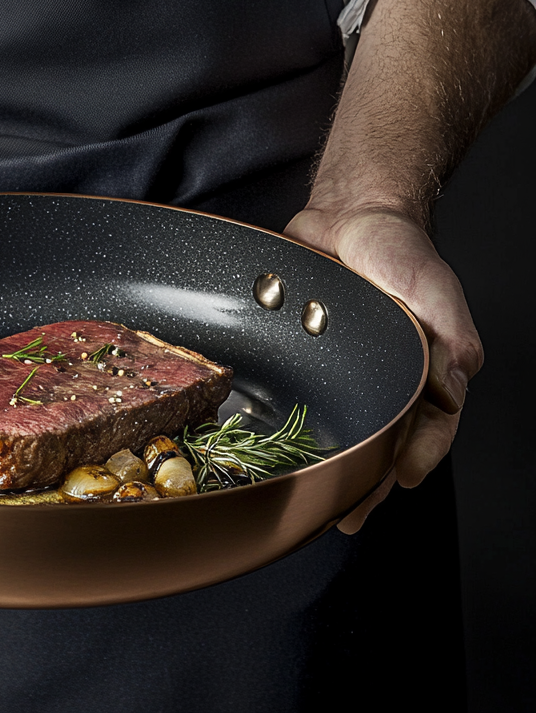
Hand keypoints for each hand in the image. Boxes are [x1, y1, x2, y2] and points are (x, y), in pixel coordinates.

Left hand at [284, 205, 481, 533]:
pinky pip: (300, 394)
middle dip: (367, 481)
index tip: (398, 481)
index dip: (416, 456)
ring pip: (339, 426)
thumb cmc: (398, 249)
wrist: (349, 213)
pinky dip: (289, 421)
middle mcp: (385, 375)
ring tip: (314, 500)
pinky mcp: (306, 355)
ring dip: (330, 463)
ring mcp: (344, 369)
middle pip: (381, 439)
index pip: (428, 424)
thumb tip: (455, 385)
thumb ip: (451, 334)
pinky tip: (274, 446)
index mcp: (425, 367)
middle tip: (349, 516)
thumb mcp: (434, 287)